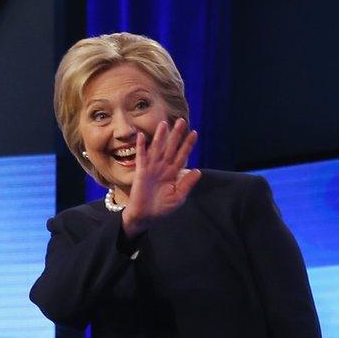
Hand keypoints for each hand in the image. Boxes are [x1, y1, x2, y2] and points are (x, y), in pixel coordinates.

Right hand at [121, 119, 200, 237]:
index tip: (194, 133)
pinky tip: (140, 136)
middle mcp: (163, 167)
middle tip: (181, 121)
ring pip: (157, 148)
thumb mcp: (178, 197)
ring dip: (160, 136)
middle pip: (171, 147)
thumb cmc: (161, 208)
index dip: (188, 144)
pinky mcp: (140, 171)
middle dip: (176, 135)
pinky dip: (141, 147)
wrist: (145, 216)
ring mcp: (151, 168)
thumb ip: (187, 184)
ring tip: (163, 123)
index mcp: (173, 173)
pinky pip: (141, 157)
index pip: (182, 155)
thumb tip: (198, 170)